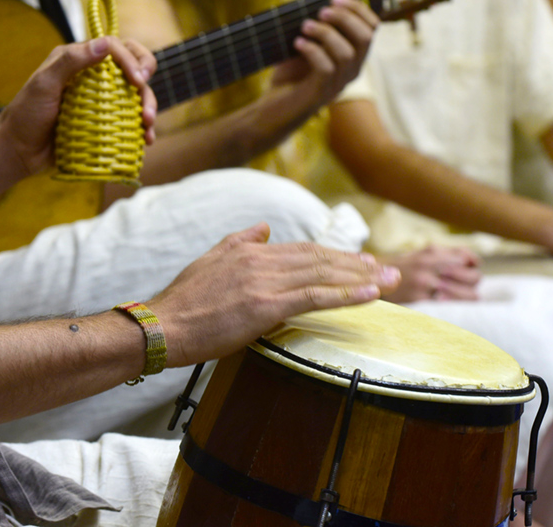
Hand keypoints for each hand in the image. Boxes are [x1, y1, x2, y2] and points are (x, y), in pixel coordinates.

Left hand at [0, 37, 157, 175]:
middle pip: (131, 69)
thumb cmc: (26, 114)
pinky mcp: (102, 123)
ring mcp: (99, 101)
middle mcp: (92, 77)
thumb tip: (104, 45)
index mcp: (77, 60)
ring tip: (148, 126)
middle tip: (147, 102)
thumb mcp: (44, 84)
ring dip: (148, 107)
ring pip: (134, 96)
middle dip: (145, 82)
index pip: (115, 48)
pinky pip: (129, 121)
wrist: (18, 151)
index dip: (132, 60)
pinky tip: (146, 139)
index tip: (138, 80)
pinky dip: (141, 129)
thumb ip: (71, 61)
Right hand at [146, 223, 400, 367]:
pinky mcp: (266, 307)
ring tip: (389, 281)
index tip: (360, 260)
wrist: (163, 326)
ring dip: (361, 278)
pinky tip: (369, 295)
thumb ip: (240, 241)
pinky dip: (346, 294)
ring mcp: (265, 283)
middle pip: (320, 259)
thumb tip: (264, 227)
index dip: (335, 255)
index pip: (303, 250)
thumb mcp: (211, 260)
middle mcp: (262, 261)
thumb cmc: (184, 301)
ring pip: (322, 275)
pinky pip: (315, 297)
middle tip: (387, 269)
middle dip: (357, 264)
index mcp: (251, 251)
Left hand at [268, 0, 378, 113]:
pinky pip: (327, 68)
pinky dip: (312, 50)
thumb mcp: (302, 40)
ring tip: (304, 26)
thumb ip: (313, 15)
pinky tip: (297, 44)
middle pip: (366, 38)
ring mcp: (339, 83)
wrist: (273, 109)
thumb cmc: (290, 74)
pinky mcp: (321, 93)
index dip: (358, 8)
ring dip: (326, 33)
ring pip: (347, 53)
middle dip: (345, 17)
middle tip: (321, 10)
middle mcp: (352, 70)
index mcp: (354, 55)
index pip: (372, 27)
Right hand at [378, 245, 480, 302]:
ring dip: (466, 299)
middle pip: (474, 278)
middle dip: (472, 285)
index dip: (473, 268)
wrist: (373, 279)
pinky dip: (454, 309)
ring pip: (468, 295)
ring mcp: (426, 284)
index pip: (470, 260)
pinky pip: (452, 307)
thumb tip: (474, 261)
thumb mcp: (425, 253)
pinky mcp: (421, 301)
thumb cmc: (405, 268)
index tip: (468, 273)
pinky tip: (446, 308)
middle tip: (463, 289)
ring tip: (455, 301)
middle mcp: (431, 266)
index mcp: (433, 252)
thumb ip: (451, 253)